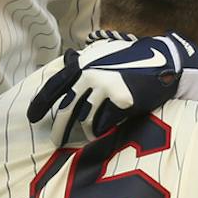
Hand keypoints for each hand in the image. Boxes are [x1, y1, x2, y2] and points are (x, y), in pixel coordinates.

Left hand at [26, 31, 197, 135]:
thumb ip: (84, 63)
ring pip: (87, 119)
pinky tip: (104, 133)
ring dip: (86, 132)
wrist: (164, 60)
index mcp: (82, 64)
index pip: (53, 87)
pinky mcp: (121, 99)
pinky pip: (106, 122)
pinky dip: (103, 130)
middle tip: (56, 142)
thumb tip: (65, 63)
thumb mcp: (104, 54)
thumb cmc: (132, 59)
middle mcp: (89, 74)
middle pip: (68, 109)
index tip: (32, 119)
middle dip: (60, 129)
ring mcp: (105, 87)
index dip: (41, 104)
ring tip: (88, 137)